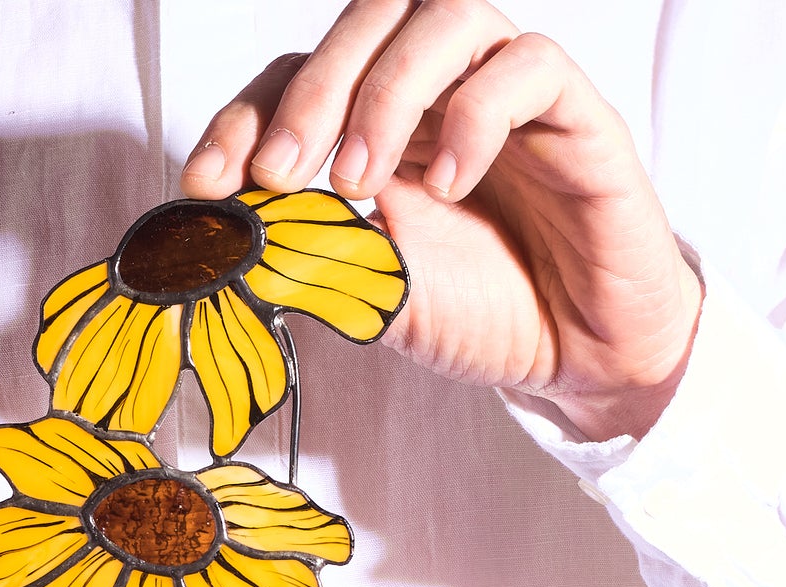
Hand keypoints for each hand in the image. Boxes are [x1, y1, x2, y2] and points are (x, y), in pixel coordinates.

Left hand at [181, 0, 702, 440]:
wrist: (581, 353)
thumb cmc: (483, 314)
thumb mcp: (376, 294)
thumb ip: (315, 257)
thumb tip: (234, 239)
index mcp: (381, 124)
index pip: (300, 76)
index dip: (245, 117)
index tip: (204, 184)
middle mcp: (439, 91)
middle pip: (368, 17)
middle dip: (309, 93)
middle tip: (278, 175)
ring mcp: (505, 92)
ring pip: (445, 16)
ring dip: (386, 94)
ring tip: (362, 184)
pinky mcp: (573, 113)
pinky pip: (527, 66)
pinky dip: (476, 117)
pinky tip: (450, 186)